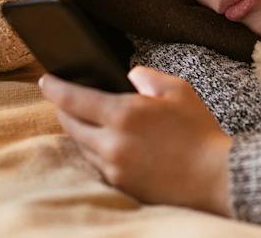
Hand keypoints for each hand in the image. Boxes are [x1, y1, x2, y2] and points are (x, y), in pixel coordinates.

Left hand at [38, 67, 232, 215]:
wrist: (214, 176)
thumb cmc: (199, 131)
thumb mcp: (178, 90)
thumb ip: (147, 77)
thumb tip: (128, 76)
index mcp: (123, 114)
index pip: (73, 98)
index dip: (54, 87)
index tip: (45, 80)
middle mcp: (111, 143)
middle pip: (70, 124)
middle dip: (64, 109)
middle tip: (65, 99)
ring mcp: (113, 167)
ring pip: (82, 145)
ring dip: (81, 131)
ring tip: (88, 120)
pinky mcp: (120, 185)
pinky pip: (97, 163)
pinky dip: (97, 150)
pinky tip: (107, 142)